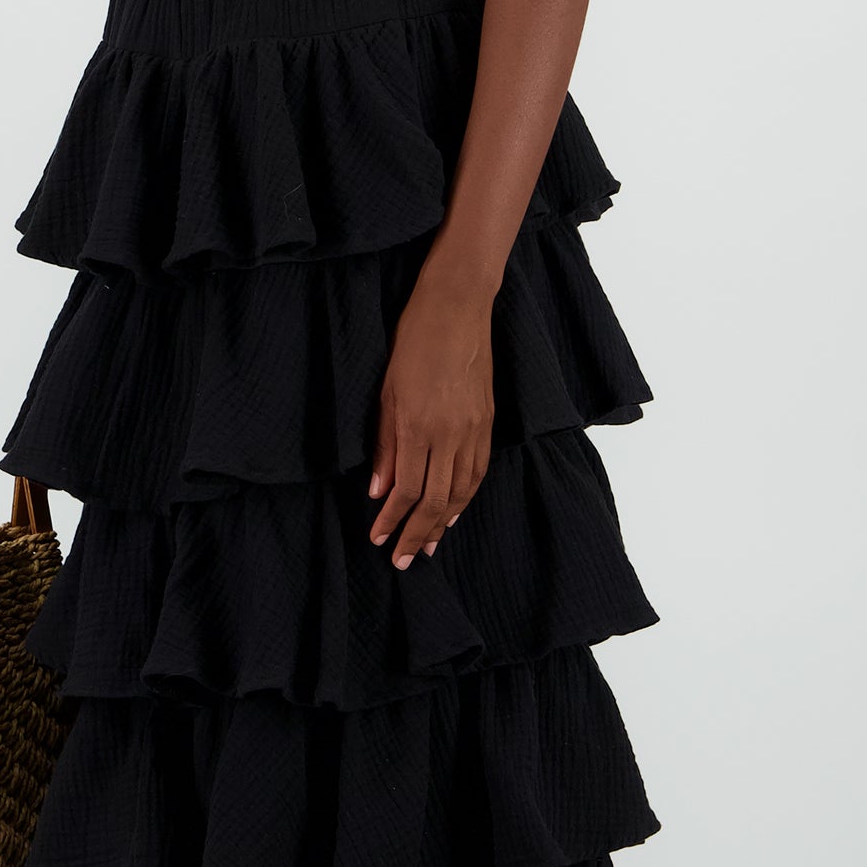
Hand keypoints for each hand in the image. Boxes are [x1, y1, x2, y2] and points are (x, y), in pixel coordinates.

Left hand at [368, 270, 495, 568]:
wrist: (457, 307)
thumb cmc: (413, 342)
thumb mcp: (386, 392)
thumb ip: (384, 445)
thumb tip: (378, 490)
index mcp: (418, 427)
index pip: (406, 490)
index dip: (392, 520)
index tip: (378, 539)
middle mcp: (450, 434)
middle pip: (435, 500)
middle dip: (417, 534)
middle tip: (403, 560)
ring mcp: (474, 429)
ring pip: (460, 491)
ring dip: (443, 523)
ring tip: (429, 546)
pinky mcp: (488, 421)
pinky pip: (478, 472)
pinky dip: (466, 498)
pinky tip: (455, 512)